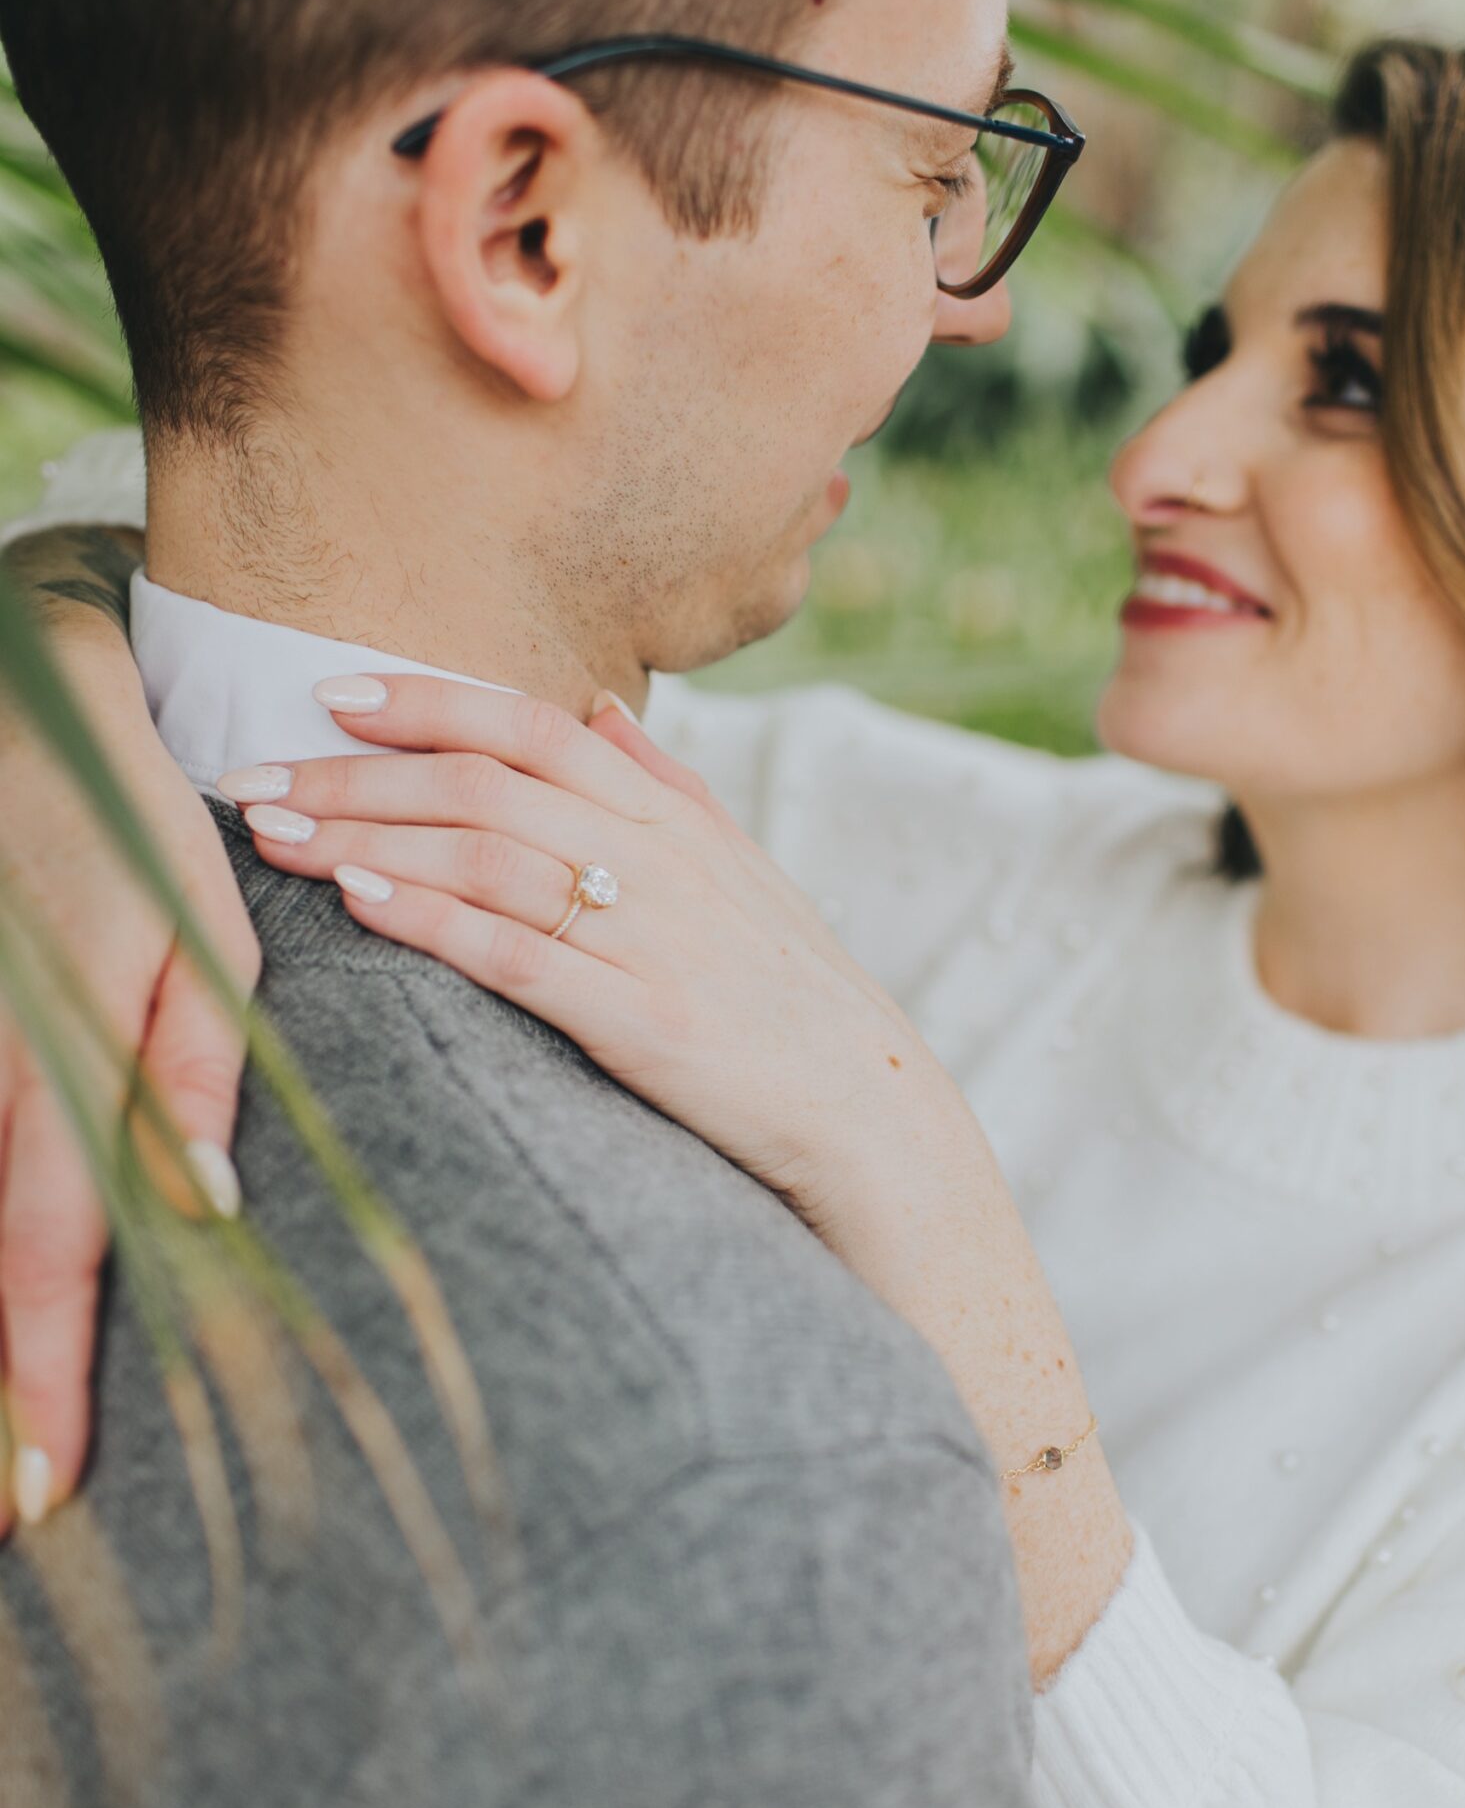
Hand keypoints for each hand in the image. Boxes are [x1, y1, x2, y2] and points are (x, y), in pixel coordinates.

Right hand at [0, 586, 259, 1530]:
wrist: (25, 729)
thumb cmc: (135, 839)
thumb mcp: (198, 942)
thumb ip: (193, 1074)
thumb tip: (200, 1204)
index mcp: (57, 1068)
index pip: (49, 1256)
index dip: (43, 1379)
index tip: (45, 1492)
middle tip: (9, 1522)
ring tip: (0, 1462)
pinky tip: (1, 1331)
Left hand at [231, 674, 949, 1232]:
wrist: (871, 1112)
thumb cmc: (792, 995)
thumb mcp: (743, 872)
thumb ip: (667, 786)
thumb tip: (599, 708)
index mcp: (674, 819)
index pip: (534, 728)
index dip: (428, 701)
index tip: (331, 695)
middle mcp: (659, 860)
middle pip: (484, 785)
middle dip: (354, 775)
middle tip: (251, 776)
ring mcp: (652, 938)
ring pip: (486, 857)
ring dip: (368, 836)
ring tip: (275, 834)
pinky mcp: (643, 1022)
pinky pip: (519, 956)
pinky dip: (434, 920)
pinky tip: (361, 901)